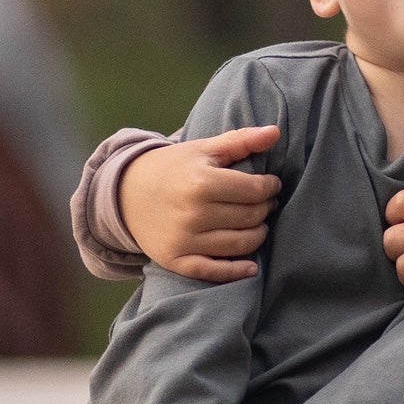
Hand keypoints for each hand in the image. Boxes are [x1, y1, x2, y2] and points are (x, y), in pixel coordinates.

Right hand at [122, 127, 282, 282]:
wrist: (127, 193)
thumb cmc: (174, 168)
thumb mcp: (204, 149)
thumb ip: (242, 140)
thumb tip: (276, 132)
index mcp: (201, 182)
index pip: (255, 190)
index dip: (270, 187)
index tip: (271, 184)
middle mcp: (193, 214)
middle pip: (250, 217)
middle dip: (266, 208)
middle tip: (266, 203)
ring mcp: (184, 240)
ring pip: (240, 245)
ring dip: (258, 235)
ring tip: (258, 224)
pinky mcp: (176, 260)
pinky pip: (214, 272)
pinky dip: (237, 272)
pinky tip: (252, 267)